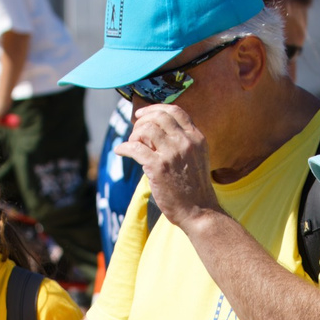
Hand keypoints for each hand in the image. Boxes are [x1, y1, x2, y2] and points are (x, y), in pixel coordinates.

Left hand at [119, 103, 218, 224]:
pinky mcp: (159, 167)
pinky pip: (135, 148)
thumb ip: (182, 143)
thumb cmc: (195, 188)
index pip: (175, 111)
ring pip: (146, 129)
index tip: (142, 115)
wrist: (199, 211)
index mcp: (196, 137)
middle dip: (141, 121)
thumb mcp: (196, 158)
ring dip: (134, 135)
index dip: (155, 109)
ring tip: (131, 145)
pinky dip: (124, 147)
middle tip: (134, 132)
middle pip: (158, 117)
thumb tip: (155, 133)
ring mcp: (172, 153)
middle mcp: (186, 142)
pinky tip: (120, 151)